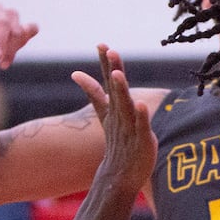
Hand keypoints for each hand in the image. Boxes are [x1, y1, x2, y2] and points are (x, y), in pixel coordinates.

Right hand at [72, 46, 156, 187]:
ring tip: (118, 73)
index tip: (102, 44)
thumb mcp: (106, 115)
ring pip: (125, 105)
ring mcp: (130, 128)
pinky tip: (140, 103)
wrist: (121, 175)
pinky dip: (140, 115)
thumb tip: (76, 73)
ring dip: (121, 89)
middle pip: (115, 89)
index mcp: (113, 108)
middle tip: (108, 50)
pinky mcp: (142, 140)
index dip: (105, 64)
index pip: (107, 82)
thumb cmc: (117, 141)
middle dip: (112, 69)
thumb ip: (95, 94)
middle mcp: (120, 115)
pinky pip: (141, 125)